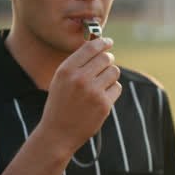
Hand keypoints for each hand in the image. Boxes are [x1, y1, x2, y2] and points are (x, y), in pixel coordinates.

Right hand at [40, 37, 121, 155]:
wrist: (58, 133)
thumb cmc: (60, 103)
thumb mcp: (61, 80)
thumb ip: (77, 64)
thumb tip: (100, 48)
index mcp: (66, 70)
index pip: (90, 48)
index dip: (102, 42)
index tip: (108, 41)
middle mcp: (79, 78)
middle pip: (106, 58)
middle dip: (108, 60)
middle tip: (106, 65)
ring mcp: (93, 92)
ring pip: (114, 72)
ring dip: (111, 76)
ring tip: (100, 85)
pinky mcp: (104, 104)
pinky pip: (117, 87)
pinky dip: (112, 91)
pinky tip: (101, 98)